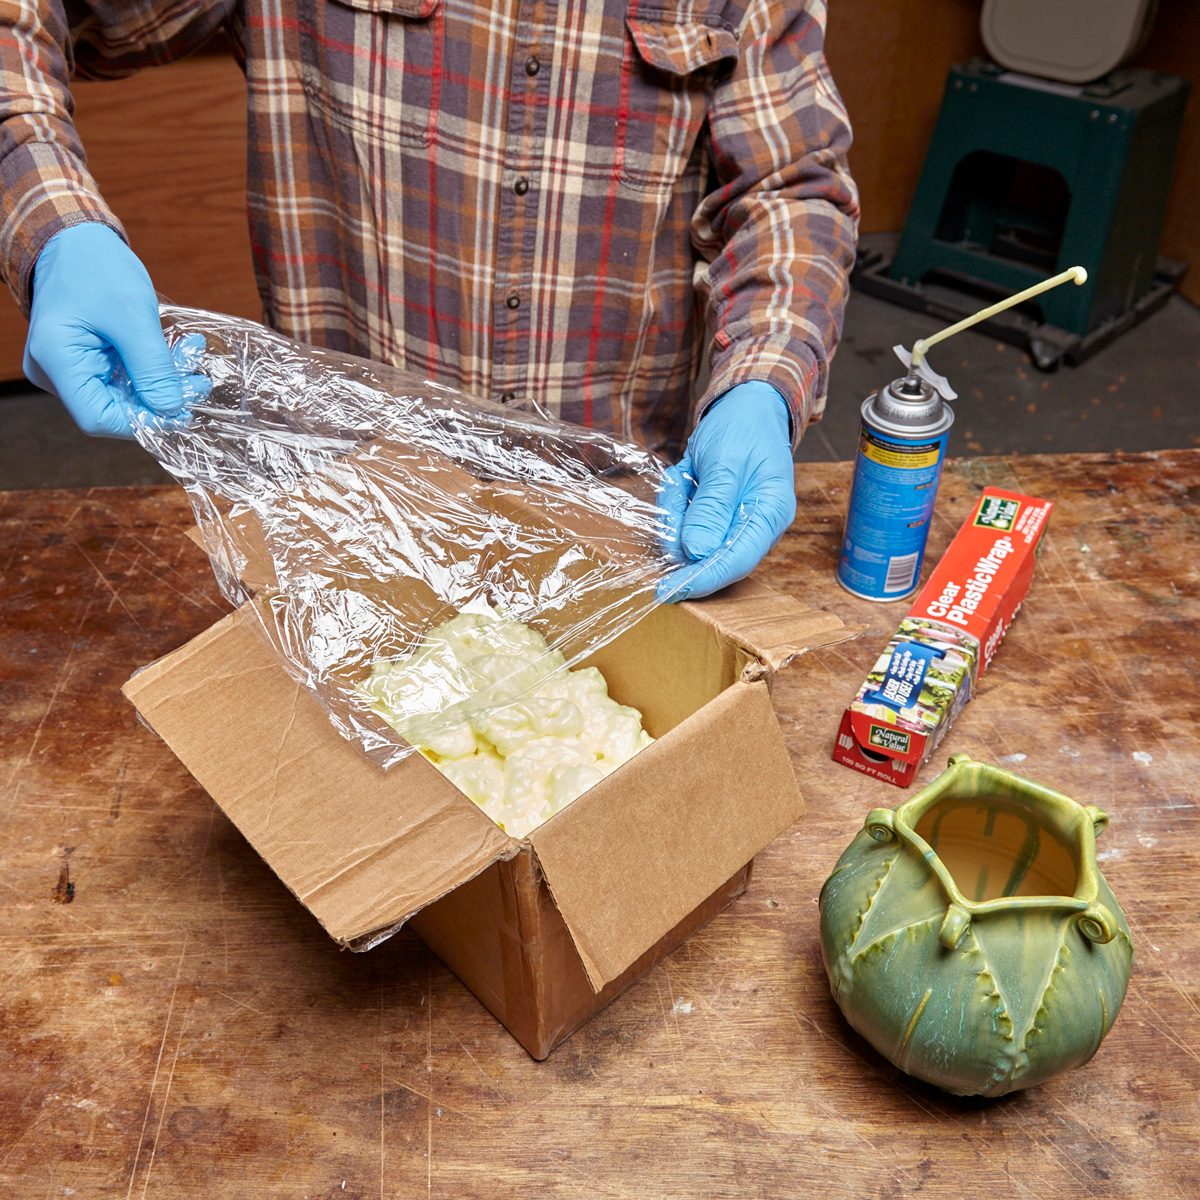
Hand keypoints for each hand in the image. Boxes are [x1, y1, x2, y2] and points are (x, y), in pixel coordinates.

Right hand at [23, 223, 207, 437]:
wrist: (75, 239)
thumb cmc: (96, 267)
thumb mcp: (133, 317)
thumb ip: (153, 368)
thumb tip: (172, 411)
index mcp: (57, 360)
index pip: (99, 418)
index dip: (143, 422)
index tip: (182, 410)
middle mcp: (55, 371)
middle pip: (112, 409)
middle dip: (159, 399)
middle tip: (198, 382)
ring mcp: (68, 368)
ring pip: (121, 395)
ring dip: (161, 383)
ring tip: (193, 362)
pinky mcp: (84, 360)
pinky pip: (120, 378)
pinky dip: (150, 370)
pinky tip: (178, 354)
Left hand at [657, 380, 796, 600]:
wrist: (748, 407)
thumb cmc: (742, 428)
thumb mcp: (724, 461)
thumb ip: (712, 506)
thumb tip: (697, 551)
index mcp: (771, 513)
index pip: (737, 560)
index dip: (703, 579)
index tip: (669, 590)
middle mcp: (759, 526)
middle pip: (716, 559)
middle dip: (684, 540)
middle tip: (666, 516)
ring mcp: (740, 524)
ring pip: (696, 542)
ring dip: (679, 513)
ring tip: (684, 478)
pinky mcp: (722, 519)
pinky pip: (689, 526)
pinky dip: (678, 505)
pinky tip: (685, 479)